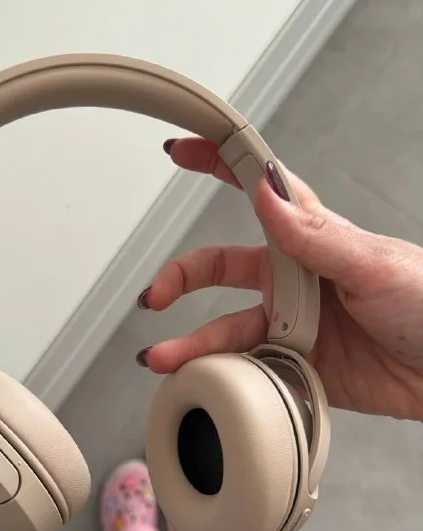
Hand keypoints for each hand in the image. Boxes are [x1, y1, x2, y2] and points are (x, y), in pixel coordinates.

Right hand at [136, 138, 422, 420]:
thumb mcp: (375, 263)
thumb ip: (316, 235)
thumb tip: (268, 192)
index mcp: (312, 240)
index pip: (258, 192)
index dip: (219, 166)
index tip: (182, 151)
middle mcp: (294, 279)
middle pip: (220, 269)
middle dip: (181, 278)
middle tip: (156, 295)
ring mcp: (292, 324)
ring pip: (225, 328)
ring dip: (190, 342)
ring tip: (163, 357)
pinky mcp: (295, 366)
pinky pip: (246, 368)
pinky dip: (221, 375)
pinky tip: (206, 379)